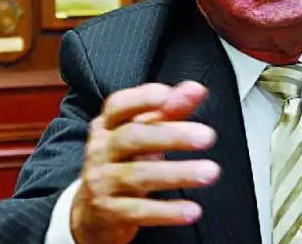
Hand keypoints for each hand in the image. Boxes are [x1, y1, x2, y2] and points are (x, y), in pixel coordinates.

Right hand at [70, 81, 219, 243]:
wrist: (92, 211)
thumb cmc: (124, 162)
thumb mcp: (142, 134)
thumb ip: (170, 110)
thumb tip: (196, 89)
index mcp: (107, 125)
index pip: (118, 106)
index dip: (141, 98)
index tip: (167, 95)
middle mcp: (101, 150)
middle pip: (133, 137)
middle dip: (171, 135)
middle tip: (207, 136)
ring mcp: (102, 181)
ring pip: (139, 175)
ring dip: (178, 173)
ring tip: (210, 171)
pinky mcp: (109, 212)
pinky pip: (139, 211)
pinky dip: (167, 212)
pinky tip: (191, 210)